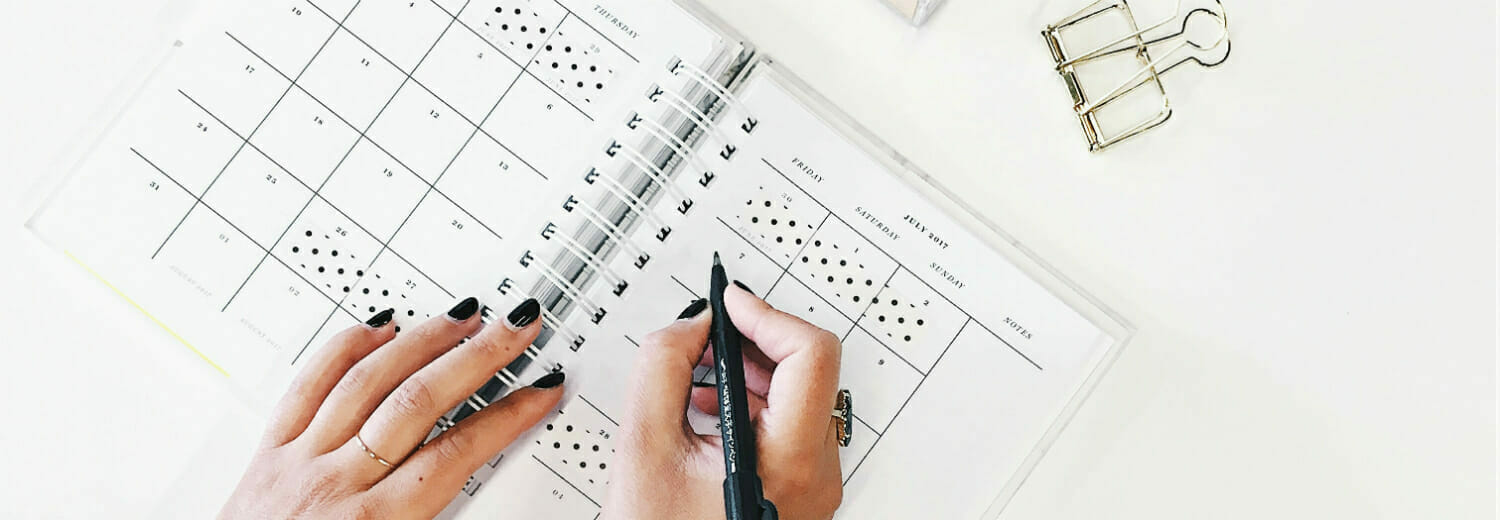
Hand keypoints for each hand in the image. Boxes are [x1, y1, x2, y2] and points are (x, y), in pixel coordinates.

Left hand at [219, 298, 563, 518]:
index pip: (458, 453)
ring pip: (369, 380)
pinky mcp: (269, 451)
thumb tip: (486, 499)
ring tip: (463, 318)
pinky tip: (378, 326)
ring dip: (423, 340)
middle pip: (420, 401)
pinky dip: (347, 347)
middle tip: (516, 329)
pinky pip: (309, 383)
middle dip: (478, 357)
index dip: (508, 416)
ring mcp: (301, 460)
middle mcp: (338, 484)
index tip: (539, 390)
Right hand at [603, 285, 844, 518]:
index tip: (730, 302)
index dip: (766, 314)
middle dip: (753, 342)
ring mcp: (814, 486)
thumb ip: (663, 366)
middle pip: (809, 371)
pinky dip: (752, 404)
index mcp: (791, 461)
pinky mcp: (801, 490)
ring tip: (696, 379)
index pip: (811, 354)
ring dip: (750, 373)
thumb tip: (693, 325)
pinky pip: (790, 426)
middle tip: (706, 336)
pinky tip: (708, 412)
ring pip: (800, 397)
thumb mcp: (643, 447)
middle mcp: (817, 475)